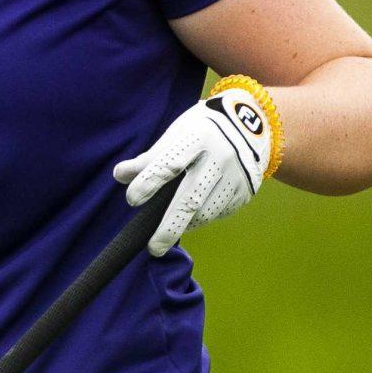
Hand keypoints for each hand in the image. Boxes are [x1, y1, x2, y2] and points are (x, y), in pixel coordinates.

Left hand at [113, 78, 279, 254]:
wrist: (251, 124)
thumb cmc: (201, 130)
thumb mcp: (177, 134)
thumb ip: (150, 158)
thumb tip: (120, 175)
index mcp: (197, 138)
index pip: (169, 163)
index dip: (149, 182)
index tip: (132, 199)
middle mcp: (219, 158)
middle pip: (190, 198)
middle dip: (169, 226)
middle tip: (152, 248)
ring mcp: (235, 177)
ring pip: (206, 212)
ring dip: (184, 226)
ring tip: (167, 234)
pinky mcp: (245, 191)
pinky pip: (219, 212)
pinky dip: (200, 219)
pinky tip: (191, 219)